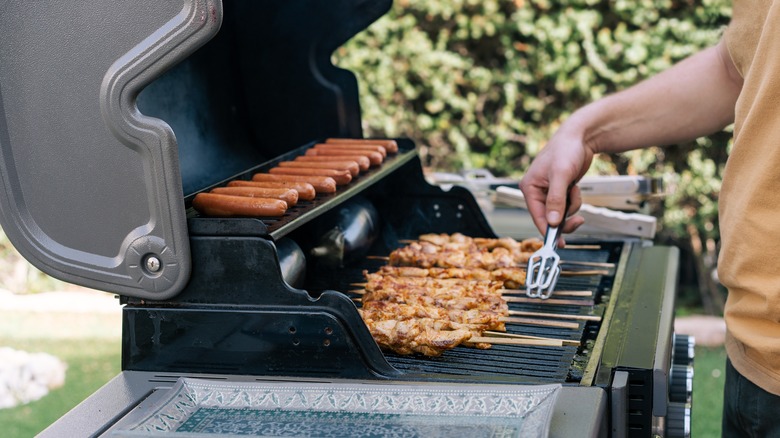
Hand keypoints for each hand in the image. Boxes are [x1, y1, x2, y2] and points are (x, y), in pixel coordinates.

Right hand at [518, 126, 593, 240]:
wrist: (581, 137)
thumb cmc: (566, 150)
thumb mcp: (560, 175)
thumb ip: (556, 200)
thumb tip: (552, 222)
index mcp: (530, 187)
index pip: (537, 215)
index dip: (548, 230)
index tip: (559, 243)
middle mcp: (537, 191)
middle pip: (548, 217)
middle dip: (564, 219)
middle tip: (579, 222)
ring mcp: (549, 192)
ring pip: (560, 212)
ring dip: (572, 206)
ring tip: (575, 189)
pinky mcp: (560, 191)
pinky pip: (567, 205)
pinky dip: (574, 199)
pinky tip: (575, 187)